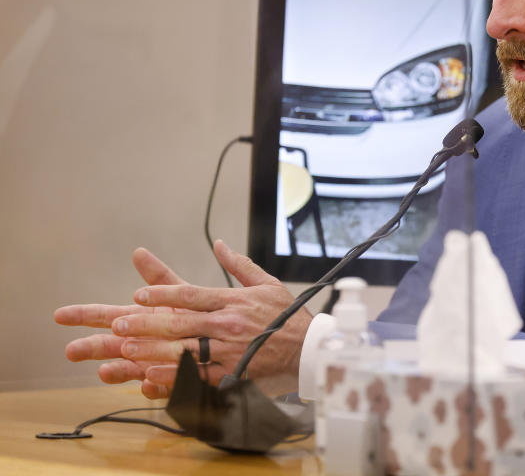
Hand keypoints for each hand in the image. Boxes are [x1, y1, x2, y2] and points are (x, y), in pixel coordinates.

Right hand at [54, 246, 192, 397]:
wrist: (224, 340)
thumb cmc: (198, 315)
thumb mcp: (180, 293)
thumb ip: (159, 277)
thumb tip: (138, 251)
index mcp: (139, 319)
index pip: (105, 316)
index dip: (83, 315)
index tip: (59, 314)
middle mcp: (140, 343)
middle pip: (110, 345)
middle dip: (90, 348)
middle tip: (71, 350)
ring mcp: (152, 363)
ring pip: (129, 369)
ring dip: (116, 371)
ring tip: (104, 372)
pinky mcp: (172, 381)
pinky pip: (161, 387)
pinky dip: (153, 386)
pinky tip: (146, 384)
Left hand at [113, 240, 310, 397]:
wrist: (309, 349)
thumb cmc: (287, 316)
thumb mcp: (266, 284)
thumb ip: (239, 264)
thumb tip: (219, 244)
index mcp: (233, 301)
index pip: (191, 294)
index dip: (162, 294)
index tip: (138, 295)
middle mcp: (228, 324)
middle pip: (180, 321)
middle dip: (147, 322)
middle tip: (120, 322)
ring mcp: (229, 350)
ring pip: (183, 349)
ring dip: (152, 348)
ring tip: (126, 347)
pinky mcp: (232, 373)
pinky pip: (197, 375)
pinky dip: (173, 376)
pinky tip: (150, 376)